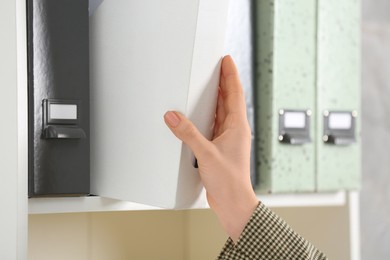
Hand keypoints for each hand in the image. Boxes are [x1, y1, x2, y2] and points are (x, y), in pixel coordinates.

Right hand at [164, 55, 257, 242]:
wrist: (233, 202)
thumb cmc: (229, 181)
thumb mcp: (206, 153)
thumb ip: (188, 134)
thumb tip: (173, 117)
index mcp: (237, 127)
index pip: (235, 93)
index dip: (230, 75)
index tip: (226, 60)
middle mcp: (234, 131)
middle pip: (229, 99)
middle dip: (223, 82)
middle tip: (216, 67)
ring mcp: (228, 139)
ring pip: (222, 112)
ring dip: (216, 97)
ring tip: (208, 84)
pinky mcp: (220, 148)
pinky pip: (214, 125)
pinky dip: (208, 115)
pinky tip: (200, 114)